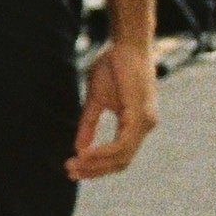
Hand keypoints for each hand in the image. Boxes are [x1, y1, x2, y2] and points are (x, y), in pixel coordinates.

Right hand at [69, 39, 157, 180]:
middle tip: (69, 173)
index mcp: (137, 123)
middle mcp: (146, 126)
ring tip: (73, 165)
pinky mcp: (140, 115)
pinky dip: (103, 152)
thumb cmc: (113, 65)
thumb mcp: (96, 100)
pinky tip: (85, 154)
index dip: (96, 166)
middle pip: (121, 162)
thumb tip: (79, 149)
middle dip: (94, 171)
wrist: (126, 43)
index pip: (119, 156)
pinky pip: (122, 144)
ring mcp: (146, 122)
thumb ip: (89, 125)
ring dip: (96, 164)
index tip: (72, 168)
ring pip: (122, 157)